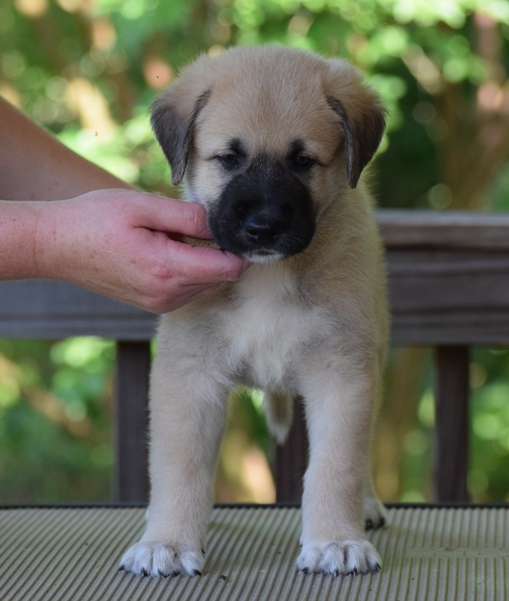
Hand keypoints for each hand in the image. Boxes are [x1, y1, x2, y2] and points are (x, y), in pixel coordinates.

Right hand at [34, 189, 247, 312]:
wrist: (55, 246)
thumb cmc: (95, 220)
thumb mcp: (143, 206)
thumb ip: (187, 216)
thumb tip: (219, 225)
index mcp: (168, 269)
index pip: (228, 269)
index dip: (237, 249)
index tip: (231, 230)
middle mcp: (168, 294)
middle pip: (221, 278)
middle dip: (218, 253)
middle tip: (191, 227)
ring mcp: (160, 303)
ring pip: (206, 285)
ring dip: (202, 263)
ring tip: (171, 238)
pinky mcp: (153, 304)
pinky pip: (188, 290)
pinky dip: (187, 272)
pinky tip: (164, 251)